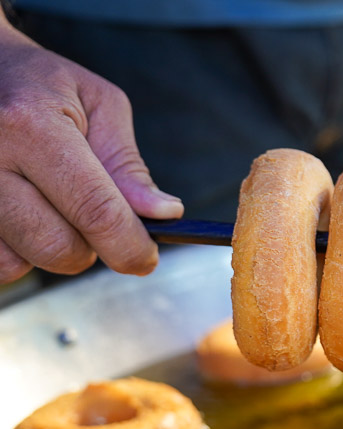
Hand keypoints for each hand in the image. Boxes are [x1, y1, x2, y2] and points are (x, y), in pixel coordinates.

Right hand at [0, 20, 182, 282]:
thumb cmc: (42, 84)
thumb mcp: (98, 105)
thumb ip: (128, 166)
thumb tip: (163, 214)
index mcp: (30, 125)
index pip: (94, 209)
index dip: (129, 245)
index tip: (145, 259)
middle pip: (57, 248)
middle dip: (89, 248)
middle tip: (90, 217)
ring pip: (18, 265)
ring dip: (47, 250)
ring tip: (46, 205)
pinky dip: (15, 252)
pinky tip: (20, 215)